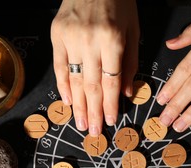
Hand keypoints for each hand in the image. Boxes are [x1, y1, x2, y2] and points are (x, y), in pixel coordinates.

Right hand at [51, 0, 139, 135]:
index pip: (111, 82)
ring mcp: (70, 38)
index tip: (111, 122)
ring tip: (82, 124)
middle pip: (91, 86)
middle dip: (94, 112)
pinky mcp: (56, 35)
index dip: (111, 105)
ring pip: (74, 80)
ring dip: (78, 105)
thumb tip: (126, 93)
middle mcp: (90, 41)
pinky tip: (68, 102)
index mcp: (113, 40)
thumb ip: (130, 62)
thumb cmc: (119, 4)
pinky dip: (62, 86)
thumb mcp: (134, 31)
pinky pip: (59, 66)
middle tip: (95, 132)